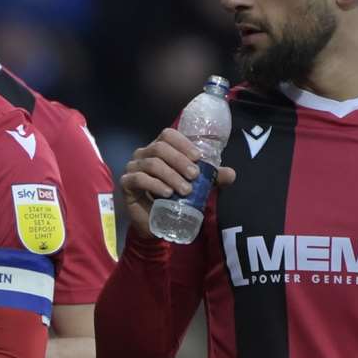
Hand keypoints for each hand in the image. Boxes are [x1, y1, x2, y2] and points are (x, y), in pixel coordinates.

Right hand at [119, 128, 236, 239]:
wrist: (156, 222)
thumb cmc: (174, 198)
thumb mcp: (197, 187)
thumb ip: (212, 179)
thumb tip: (231, 174)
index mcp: (160, 149)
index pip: (168, 135)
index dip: (182, 143)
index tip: (198, 158)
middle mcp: (144, 154)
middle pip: (159, 147)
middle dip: (179, 161)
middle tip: (194, 176)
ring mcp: (133, 167)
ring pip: (151, 163)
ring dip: (170, 175)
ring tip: (185, 190)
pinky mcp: (126, 183)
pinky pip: (139, 179)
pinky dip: (154, 185)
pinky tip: (167, 193)